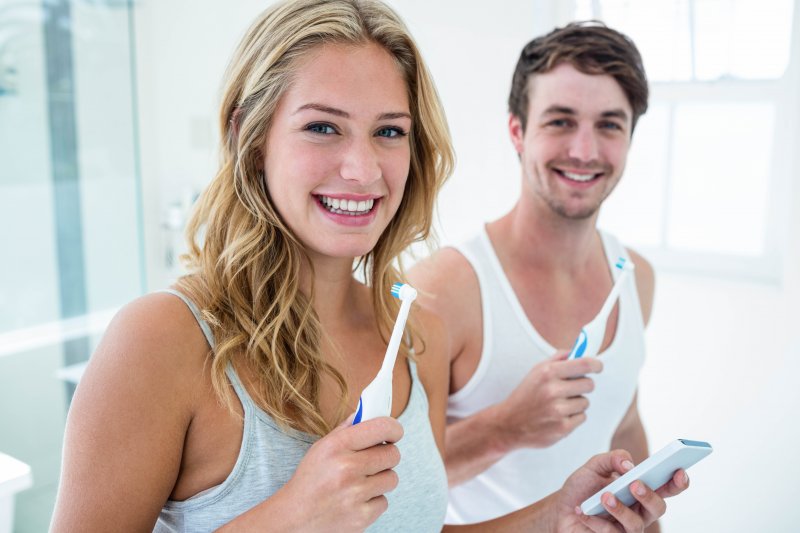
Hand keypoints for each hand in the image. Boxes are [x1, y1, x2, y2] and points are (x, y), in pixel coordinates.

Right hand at [280, 415, 403, 531]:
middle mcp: (347, 468)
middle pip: (393, 454)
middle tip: (375, 460)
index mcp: (337, 446)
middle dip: (387, 455)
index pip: (381, 427)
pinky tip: (357, 500)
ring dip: (381, 479)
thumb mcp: (321, 448)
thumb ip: (347, 429)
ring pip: (392, 478)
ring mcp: (355, 494)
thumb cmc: (310, 480)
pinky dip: (373, 501)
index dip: (394, 429)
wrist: (293, 519)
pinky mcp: (361, 517)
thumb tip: (369, 411)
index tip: (394, 433)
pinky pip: (384, 501)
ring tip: (362, 482)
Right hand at [496, 351, 602, 448]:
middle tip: (571, 388)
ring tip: (559, 404)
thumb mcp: (536, 371)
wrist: (508, 424)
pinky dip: (573, 417)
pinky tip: (557, 416)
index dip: (596, 365)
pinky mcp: (562, 428)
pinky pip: (582, 417)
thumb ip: (558, 359)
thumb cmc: (525, 395)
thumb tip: (580, 351)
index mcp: (547, 372)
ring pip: (585, 402)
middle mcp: (553, 390)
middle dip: (583, 385)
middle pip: (589, 384)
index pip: (584, 364)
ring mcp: (558, 410)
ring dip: (576, 403)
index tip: (598, 367)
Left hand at [555, 450, 689, 531]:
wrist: (561, 509)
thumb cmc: (582, 488)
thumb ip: (612, 458)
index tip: (679, 470)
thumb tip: (629, 465)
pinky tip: (584, 511)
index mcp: (640, 490)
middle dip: (649, 496)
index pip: (666, 488)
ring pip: (636, 525)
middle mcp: (639, 511)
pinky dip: (596, 521)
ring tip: (604, 497)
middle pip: (658, 508)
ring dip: (620, 509)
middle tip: (634, 484)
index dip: (678, 481)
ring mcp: (627, 528)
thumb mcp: (594, 466)